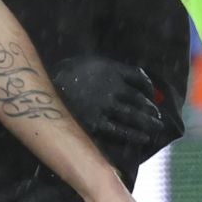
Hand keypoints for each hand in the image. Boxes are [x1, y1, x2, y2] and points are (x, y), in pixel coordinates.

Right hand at [52, 55, 173, 166]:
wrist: (44, 90)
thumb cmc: (65, 73)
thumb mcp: (89, 62)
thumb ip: (107, 67)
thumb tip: (126, 75)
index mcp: (112, 70)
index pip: (139, 78)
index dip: (148, 87)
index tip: (152, 94)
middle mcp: (113, 88)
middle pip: (140, 99)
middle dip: (151, 108)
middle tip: (158, 115)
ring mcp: (106, 107)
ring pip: (134, 116)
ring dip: (148, 123)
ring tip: (156, 127)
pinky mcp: (97, 124)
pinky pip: (121, 131)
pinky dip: (134, 136)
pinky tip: (144, 139)